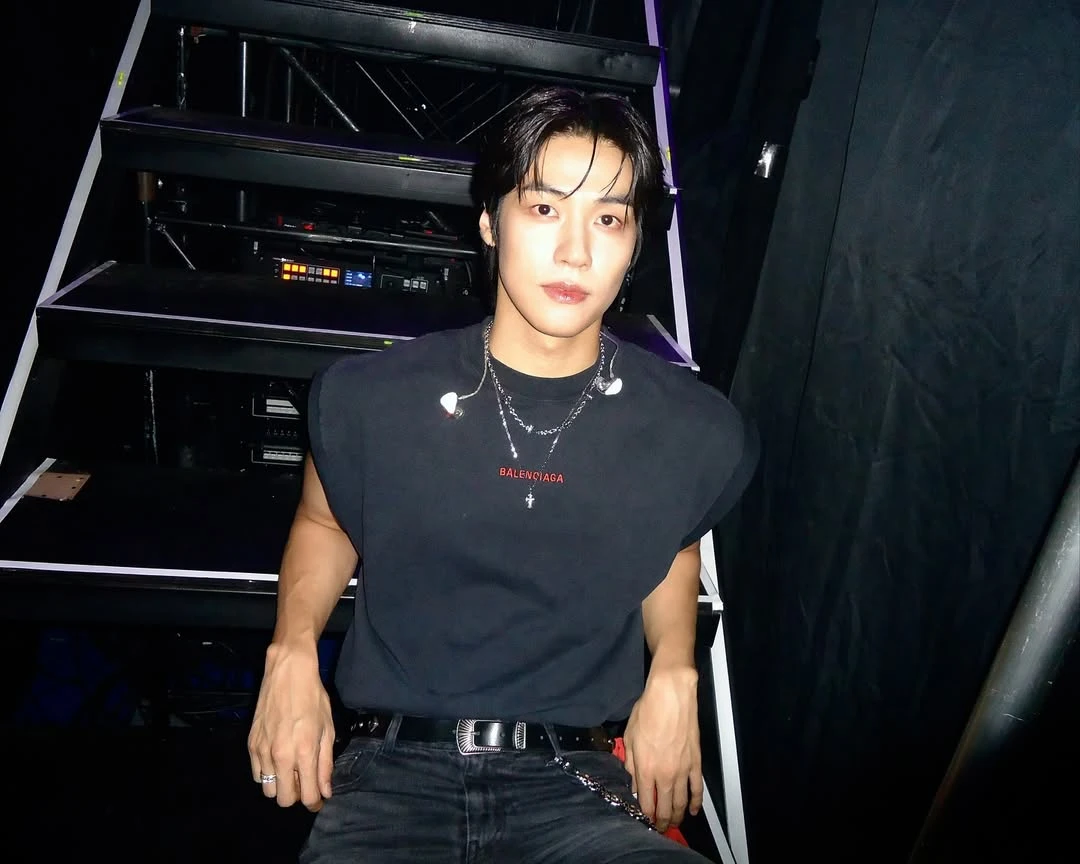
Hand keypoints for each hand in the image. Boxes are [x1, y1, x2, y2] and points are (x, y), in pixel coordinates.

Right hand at [247, 641, 335, 811]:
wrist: (288, 673)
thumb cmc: (313, 698)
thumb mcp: (328, 729)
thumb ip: (325, 764)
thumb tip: (325, 791)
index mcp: (304, 752)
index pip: (306, 797)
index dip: (314, 802)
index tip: (318, 799)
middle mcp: (281, 756)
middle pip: (283, 800)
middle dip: (296, 796)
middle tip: (305, 781)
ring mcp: (262, 752)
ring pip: (268, 790)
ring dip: (281, 785)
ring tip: (291, 768)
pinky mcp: (251, 744)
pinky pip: (257, 774)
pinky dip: (268, 774)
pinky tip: (278, 759)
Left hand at [622, 666, 702, 831]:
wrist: (671, 696)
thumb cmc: (647, 712)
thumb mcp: (630, 737)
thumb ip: (631, 763)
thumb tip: (635, 783)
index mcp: (646, 769)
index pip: (646, 801)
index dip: (646, 814)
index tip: (645, 821)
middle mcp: (665, 775)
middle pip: (665, 807)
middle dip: (662, 821)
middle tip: (660, 828)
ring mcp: (683, 770)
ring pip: (682, 802)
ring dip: (678, 816)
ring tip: (675, 824)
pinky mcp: (696, 762)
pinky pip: (697, 788)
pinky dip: (697, 802)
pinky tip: (695, 811)